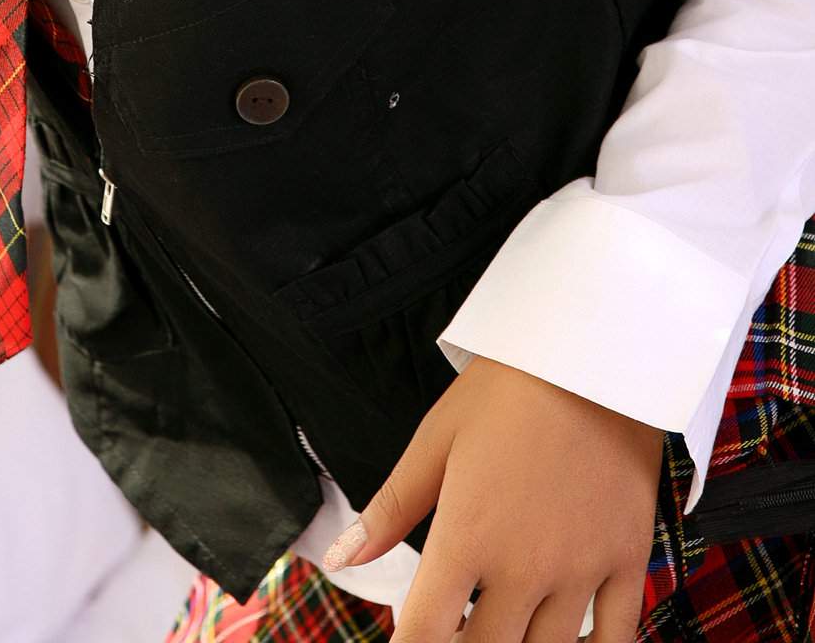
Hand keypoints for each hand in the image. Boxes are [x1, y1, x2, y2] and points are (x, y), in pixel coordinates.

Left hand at [319, 356, 663, 640]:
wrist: (590, 352)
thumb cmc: (504, 390)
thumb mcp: (436, 440)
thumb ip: (390, 509)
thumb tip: (340, 560)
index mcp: (467, 536)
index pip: (427, 633)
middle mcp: (523, 567)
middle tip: (454, 629)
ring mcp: (580, 568)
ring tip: (501, 628)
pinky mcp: (626, 559)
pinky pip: (614, 638)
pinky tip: (567, 641)